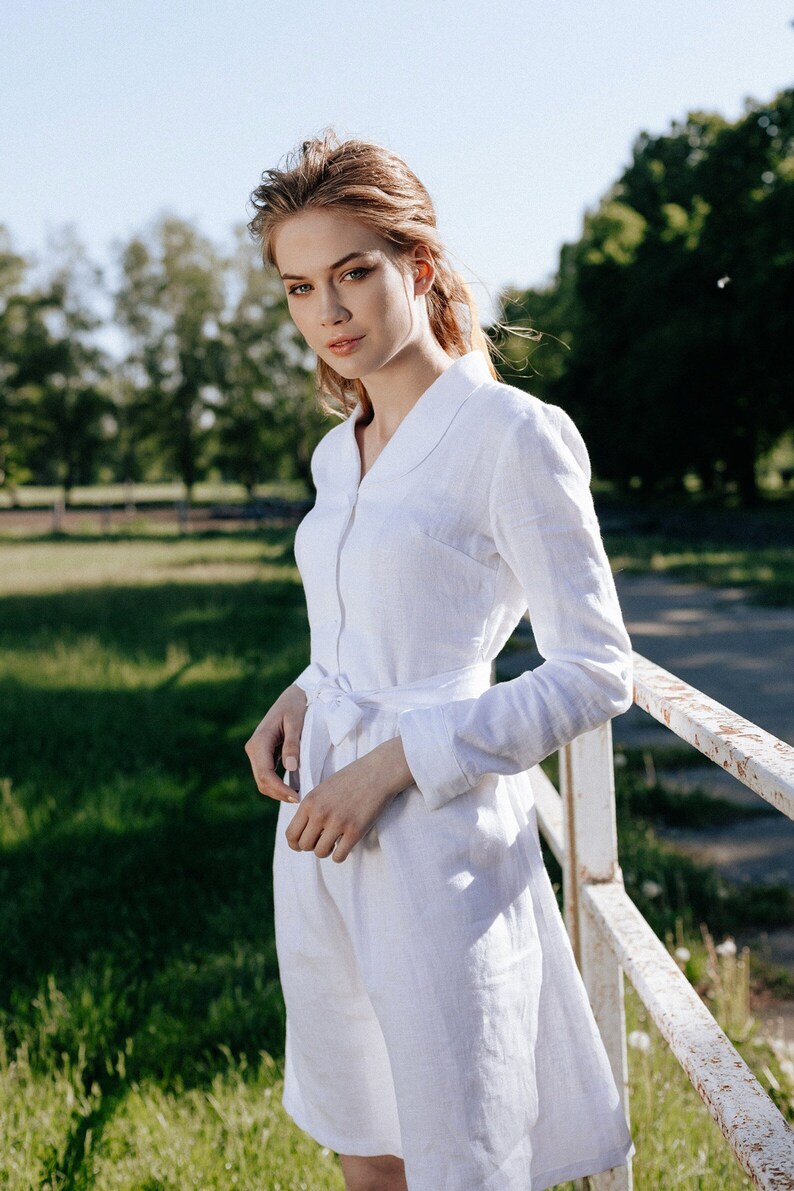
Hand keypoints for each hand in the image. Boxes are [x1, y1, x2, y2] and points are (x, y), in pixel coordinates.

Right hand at [245, 683, 307, 803]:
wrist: (293, 695)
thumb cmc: (296, 706)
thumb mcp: (296, 723)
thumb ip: (292, 745)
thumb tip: (289, 768)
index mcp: (259, 742)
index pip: (265, 774)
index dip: (279, 789)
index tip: (297, 797)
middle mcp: (253, 749)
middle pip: (262, 781)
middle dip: (279, 793)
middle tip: (300, 800)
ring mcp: (256, 752)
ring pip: (263, 780)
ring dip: (278, 791)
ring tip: (298, 796)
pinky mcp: (263, 754)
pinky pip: (267, 774)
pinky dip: (277, 784)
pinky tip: (292, 788)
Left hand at [285, 736, 413, 862]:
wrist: (378, 772)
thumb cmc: (351, 780)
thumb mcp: (323, 789)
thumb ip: (310, 808)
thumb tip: (301, 832)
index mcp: (310, 802)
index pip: (291, 834)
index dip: (295, 844)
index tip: (303, 844)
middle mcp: (320, 813)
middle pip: (304, 846)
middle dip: (312, 846)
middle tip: (322, 840)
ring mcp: (338, 823)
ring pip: (320, 853)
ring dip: (326, 851)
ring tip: (334, 842)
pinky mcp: (355, 831)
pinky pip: (339, 857)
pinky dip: (340, 856)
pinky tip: (345, 846)